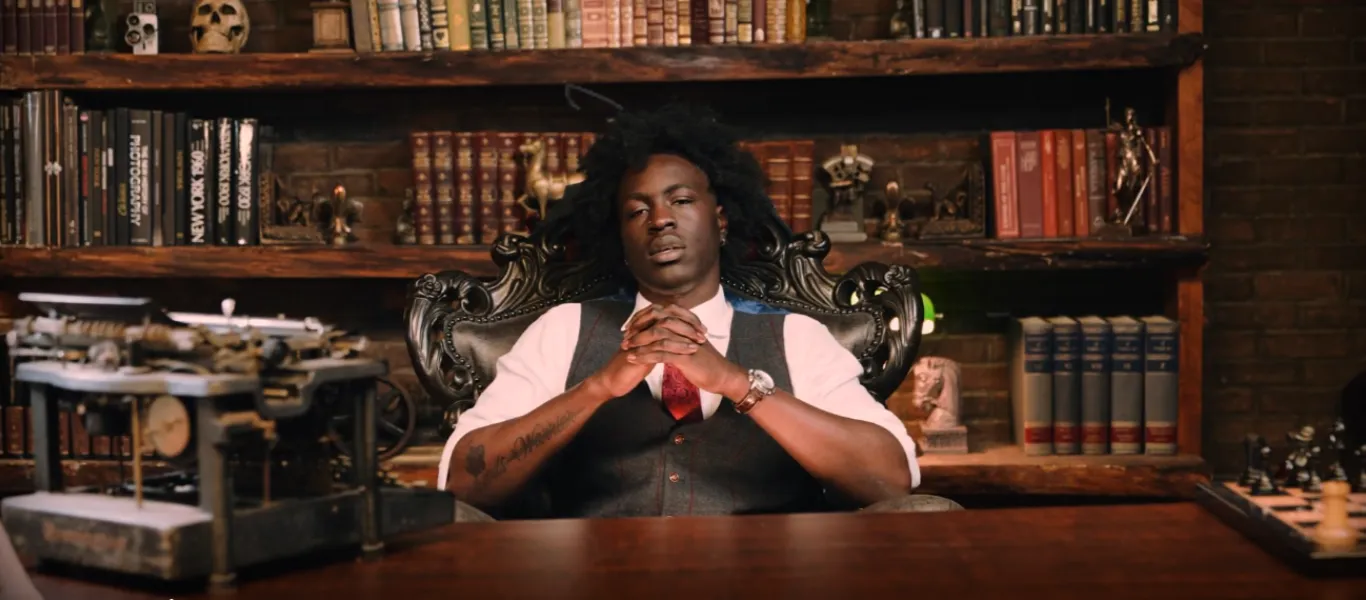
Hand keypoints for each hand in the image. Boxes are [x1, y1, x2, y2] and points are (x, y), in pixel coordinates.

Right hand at [585, 304, 702, 398]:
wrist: (612, 381)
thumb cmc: (630, 368)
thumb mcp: (647, 352)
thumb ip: (657, 344)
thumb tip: (673, 339)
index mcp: (644, 328)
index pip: (668, 316)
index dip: (685, 320)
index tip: (701, 327)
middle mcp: (641, 330)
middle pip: (667, 317)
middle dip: (687, 324)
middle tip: (703, 332)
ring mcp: (637, 339)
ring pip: (664, 329)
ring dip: (684, 335)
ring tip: (699, 342)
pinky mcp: (636, 351)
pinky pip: (658, 346)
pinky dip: (675, 348)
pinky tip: (688, 352)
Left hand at [622, 304, 748, 398]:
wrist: (723, 376)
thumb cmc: (707, 363)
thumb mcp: (691, 345)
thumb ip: (679, 336)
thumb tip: (664, 333)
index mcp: (687, 324)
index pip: (661, 314)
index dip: (644, 319)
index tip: (630, 327)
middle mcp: (686, 329)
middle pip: (656, 321)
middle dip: (638, 328)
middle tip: (624, 336)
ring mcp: (686, 342)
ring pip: (656, 337)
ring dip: (638, 343)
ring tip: (625, 348)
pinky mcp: (685, 357)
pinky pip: (660, 354)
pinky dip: (644, 356)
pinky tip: (633, 359)